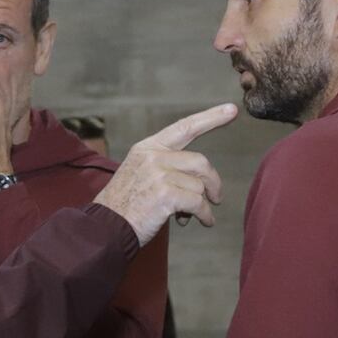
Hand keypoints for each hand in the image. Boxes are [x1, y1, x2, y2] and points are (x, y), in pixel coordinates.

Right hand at [93, 104, 236, 244]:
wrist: (106, 226)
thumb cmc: (125, 205)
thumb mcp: (140, 174)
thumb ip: (167, 168)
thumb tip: (200, 183)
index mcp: (148, 147)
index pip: (184, 127)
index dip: (210, 118)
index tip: (231, 110)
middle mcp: (153, 157)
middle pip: (200, 162)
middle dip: (213, 181)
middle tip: (216, 197)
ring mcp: (158, 175)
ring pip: (199, 186)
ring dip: (204, 203)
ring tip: (195, 215)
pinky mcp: (165, 195)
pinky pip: (198, 203)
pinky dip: (205, 215)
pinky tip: (204, 221)